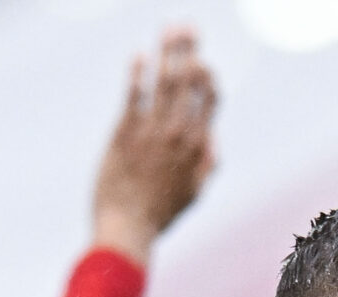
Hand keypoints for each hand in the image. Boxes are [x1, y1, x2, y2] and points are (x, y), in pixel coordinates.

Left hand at [92, 27, 218, 263]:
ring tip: (167, 29)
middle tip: (188, 28)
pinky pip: (133, 97)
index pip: (208, 101)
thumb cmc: (161, 214)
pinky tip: (140, 55)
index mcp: (197, 148)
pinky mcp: (124, 133)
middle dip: (188, 52)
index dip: (207, 77)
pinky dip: (137, 75)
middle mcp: (177, 135)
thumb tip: (213, 137)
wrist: (127, 228)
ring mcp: (150, 132)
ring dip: (166, 54)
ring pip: (162, 84)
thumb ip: (208, 164)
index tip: (202, 61)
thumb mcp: (194, 194)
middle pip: (186, 84)